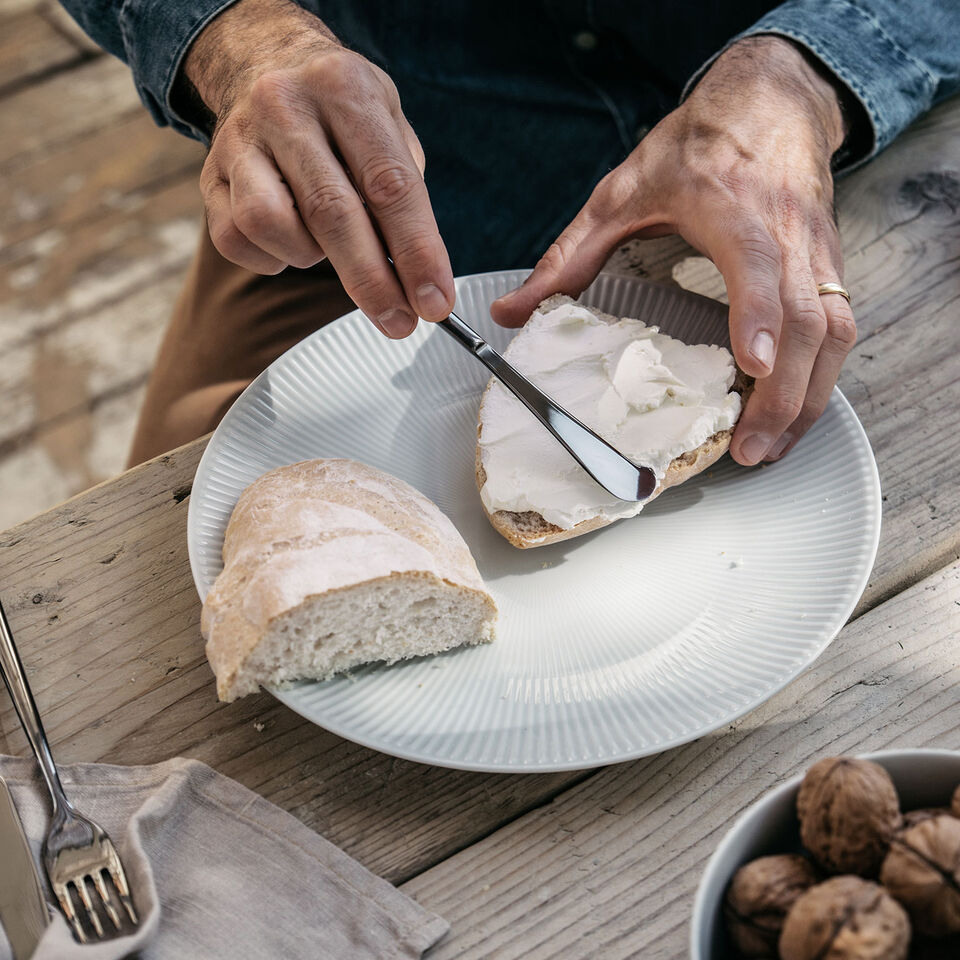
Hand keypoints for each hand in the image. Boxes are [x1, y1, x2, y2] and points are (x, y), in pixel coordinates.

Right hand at [178, 0, 453, 336]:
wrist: (260, 61)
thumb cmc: (340, 109)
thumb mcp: (388, 123)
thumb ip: (405, 192)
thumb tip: (419, 276)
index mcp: (344, 88)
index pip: (389, 184)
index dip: (416, 251)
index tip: (434, 300)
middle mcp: (285, 106)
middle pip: (332, 212)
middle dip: (372, 281)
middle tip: (400, 322)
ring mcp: (239, 141)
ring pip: (272, 225)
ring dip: (312, 256)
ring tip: (329, 244)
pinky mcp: (211, 177)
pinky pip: (238, 240)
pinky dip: (274, 257)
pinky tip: (292, 240)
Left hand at [491, 36, 856, 464]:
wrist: (770, 98)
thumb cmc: (695, 144)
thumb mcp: (620, 192)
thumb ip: (568, 256)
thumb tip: (510, 312)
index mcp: (731, 207)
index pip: (756, 262)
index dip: (758, 313)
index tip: (753, 363)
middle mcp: (785, 232)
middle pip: (806, 319)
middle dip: (783, 393)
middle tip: (749, 449)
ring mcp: (815, 251)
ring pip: (833, 331)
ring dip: (808, 397)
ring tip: (770, 448)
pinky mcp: (828, 266)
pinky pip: (839, 329)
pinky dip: (820, 378)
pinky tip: (790, 415)